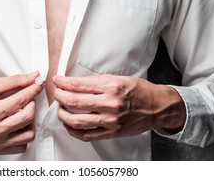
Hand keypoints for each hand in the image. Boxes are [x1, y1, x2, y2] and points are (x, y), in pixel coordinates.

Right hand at [0, 72, 43, 154]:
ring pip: (28, 134)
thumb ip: (14, 81)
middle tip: (27, 97)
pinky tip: (18, 124)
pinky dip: (24, 134)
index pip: (21, 100)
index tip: (38, 83)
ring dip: (30, 120)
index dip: (33, 89)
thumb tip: (33, 77)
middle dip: (32, 103)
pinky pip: (22, 146)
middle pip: (27, 116)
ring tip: (22, 111)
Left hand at [53, 74, 185, 141]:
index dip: (62, 83)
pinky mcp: (112, 132)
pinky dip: (73, 130)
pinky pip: (87, 135)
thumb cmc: (138, 91)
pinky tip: (69, 125)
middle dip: (59, 96)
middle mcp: (110, 103)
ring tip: (60, 109)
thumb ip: (97, 82)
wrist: (157, 107)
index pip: (78, 85)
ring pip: (77, 120)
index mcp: (111, 86)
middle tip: (56, 93)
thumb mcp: (118, 78)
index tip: (57, 81)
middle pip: (74, 101)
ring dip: (63, 114)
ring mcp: (110, 120)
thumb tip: (75, 83)